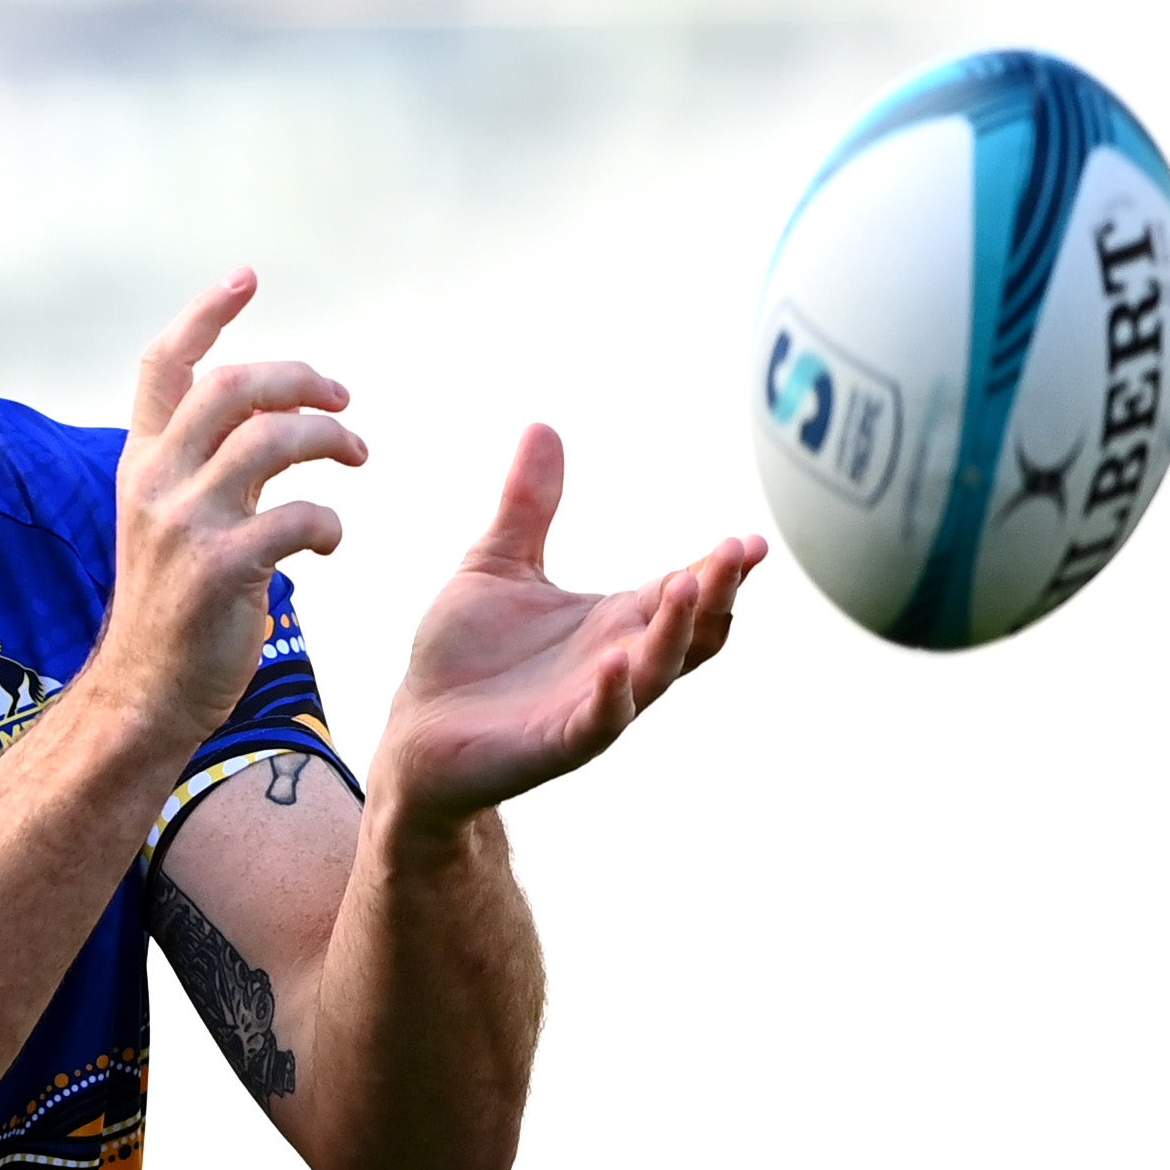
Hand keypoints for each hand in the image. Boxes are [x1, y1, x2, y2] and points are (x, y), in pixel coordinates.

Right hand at [85, 270, 366, 746]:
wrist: (145, 695)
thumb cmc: (172, 607)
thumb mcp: (167, 519)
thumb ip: (202, 464)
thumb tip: (265, 415)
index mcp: (141, 462)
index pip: (164, 365)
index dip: (206, 313)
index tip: (248, 277)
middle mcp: (155, 482)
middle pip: (232, 387)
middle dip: (300, 378)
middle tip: (344, 398)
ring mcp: (183, 526)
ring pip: (271, 440)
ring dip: (330, 439)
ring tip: (356, 456)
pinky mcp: (218, 572)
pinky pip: (296, 518)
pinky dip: (329, 521)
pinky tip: (331, 538)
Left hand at [372, 423, 762, 825]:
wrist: (417, 732)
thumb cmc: (463, 655)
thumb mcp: (498, 564)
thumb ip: (527, 504)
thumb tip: (543, 426)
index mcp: (614, 621)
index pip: (683, 590)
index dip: (720, 569)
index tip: (752, 540)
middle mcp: (618, 662)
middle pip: (690, 630)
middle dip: (715, 591)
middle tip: (736, 552)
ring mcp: (593, 705)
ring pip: (657, 672)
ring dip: (676, 631)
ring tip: (686, 583)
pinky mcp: (558, 742)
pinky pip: (598, 722)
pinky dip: (613, 695)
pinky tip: (616, 661)